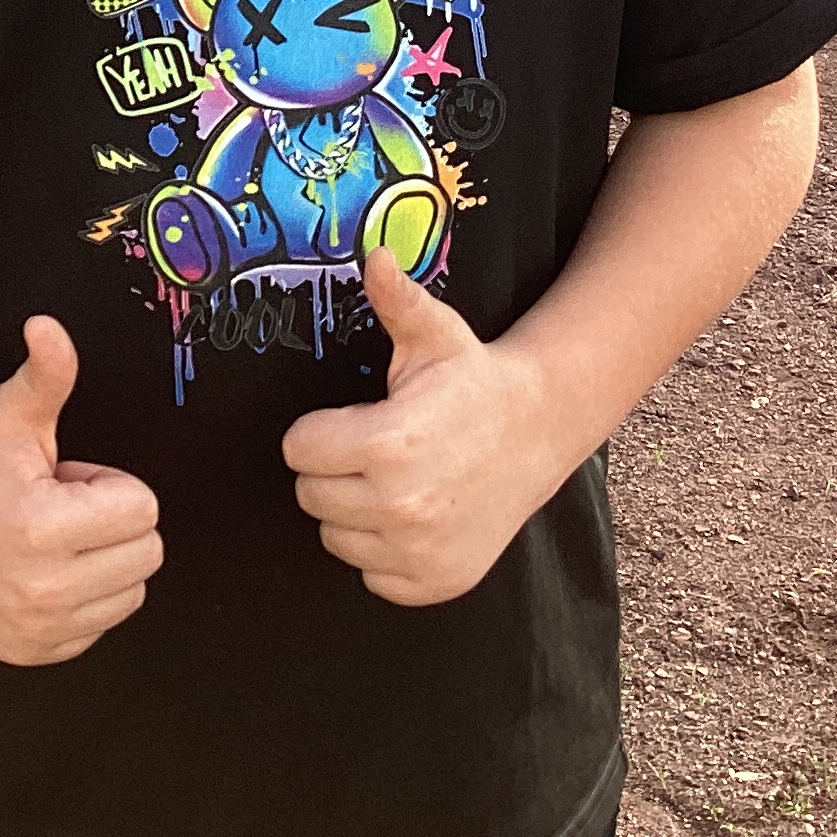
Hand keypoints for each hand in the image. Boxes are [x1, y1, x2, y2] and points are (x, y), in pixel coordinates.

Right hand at [0, 317, 162, 665]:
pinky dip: (83, 597)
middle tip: (56, 505)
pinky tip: (39, 568)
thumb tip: (48, 325)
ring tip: (48, 536)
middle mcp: (38, 590)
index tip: (63, 478)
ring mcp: (32, 629)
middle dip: (110, 521)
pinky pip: (101, 623)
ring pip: (131, 592)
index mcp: (40, 528)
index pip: (144, 509)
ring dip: (101, 560)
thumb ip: (47, 371)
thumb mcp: (12, 410)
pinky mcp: (29, 651)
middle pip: (146, 553)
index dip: (107, 483)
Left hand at [282, 250, 551, 604]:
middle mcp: (401, 506)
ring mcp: (420, 551)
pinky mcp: (436, 582)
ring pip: (335, 538)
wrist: (538, 430)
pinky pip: (372, 574)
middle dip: (333, 469)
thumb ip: (395, 299)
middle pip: (310, 495)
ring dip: (354, 512)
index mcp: (387, 444)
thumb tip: (375, 254)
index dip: (319, 431)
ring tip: (396, 479)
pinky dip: (385, 550)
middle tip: (375, 450)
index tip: (353, 419)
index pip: (297, 450)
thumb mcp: (433, 335)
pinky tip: (415, 515)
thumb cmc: (473, 379)